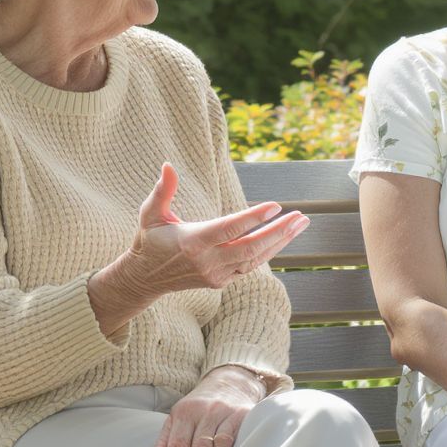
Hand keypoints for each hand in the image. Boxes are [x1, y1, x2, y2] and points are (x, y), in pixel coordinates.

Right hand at [103, 162, 309, 309]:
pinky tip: (283, 237)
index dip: (253, 218)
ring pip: (255, 259)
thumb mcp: (151, 214)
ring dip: (280, 241)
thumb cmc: (150, 240)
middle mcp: (207, 261)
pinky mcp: (220, 282)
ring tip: (300, 224)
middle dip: (278, 232)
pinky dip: (268, 252)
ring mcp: (216, 274)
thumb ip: (162, 190)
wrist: (145, 278)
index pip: (229, 229)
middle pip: (250, 247)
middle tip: (300, 216)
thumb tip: (168, 165)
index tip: (275, 206)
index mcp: (192, 241)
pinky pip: (249, 267)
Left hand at [144, 365, 264, 446]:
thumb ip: (164, 444)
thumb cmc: (200, 408)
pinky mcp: (242, 416)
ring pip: (216, 446)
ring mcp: (224, 413)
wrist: (230, 383)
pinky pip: (233, 441)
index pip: (176, 445)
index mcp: (184, 412)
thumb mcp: (177, 420)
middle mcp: (204, 411)